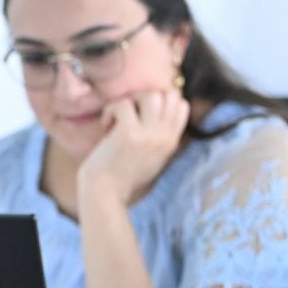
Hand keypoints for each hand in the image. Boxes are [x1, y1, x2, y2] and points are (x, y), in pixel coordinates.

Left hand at [78, 88, 189, 204]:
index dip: (161, 100)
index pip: (182, 105)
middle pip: (169, 94)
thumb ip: (160, 137)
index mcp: (172, 142)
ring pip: (150, 94)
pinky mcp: (128, 133)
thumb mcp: (153, 158)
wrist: (104, 193)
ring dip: (131, 100)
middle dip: (146, 96)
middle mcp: (164, 137)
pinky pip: (124, 103)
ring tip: (118, 117)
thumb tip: (157, 110)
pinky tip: (105, 124)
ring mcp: (149, 135)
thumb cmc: (122, 176)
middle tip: (129, 112)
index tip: (142, 112)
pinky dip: (111, 109)